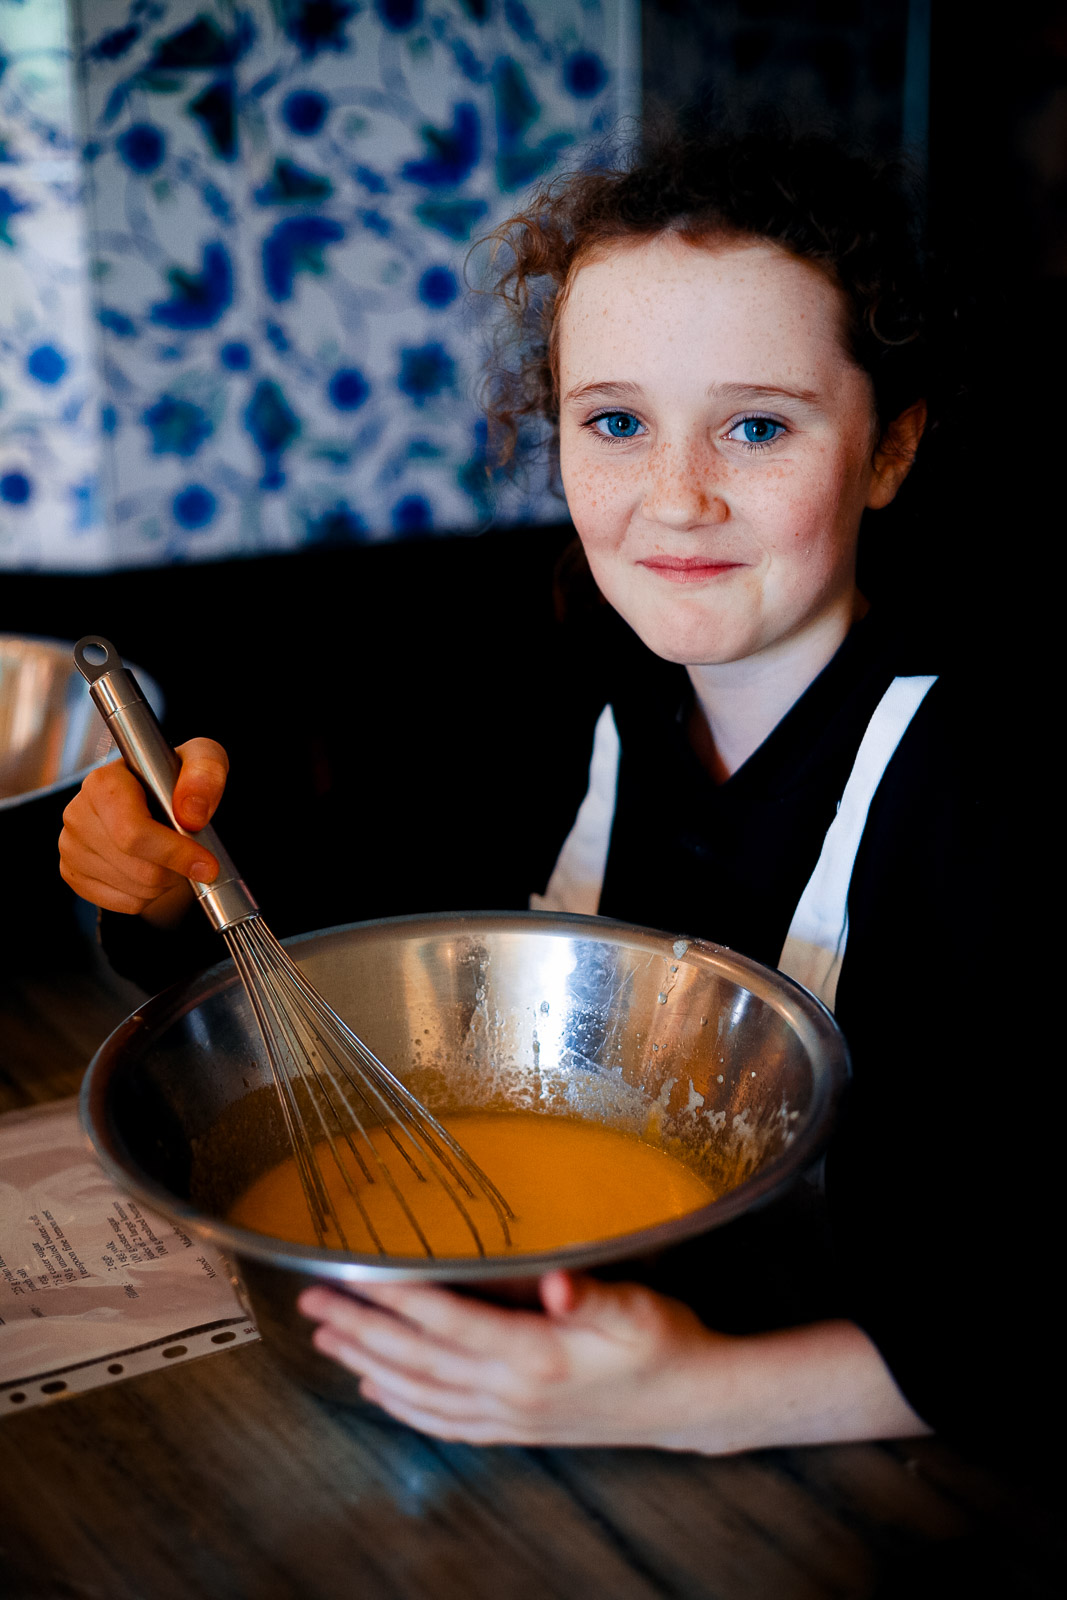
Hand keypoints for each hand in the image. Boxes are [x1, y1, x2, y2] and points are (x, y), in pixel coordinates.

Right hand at [59, 737, 228, 927]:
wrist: (154, 796)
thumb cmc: (177, 778)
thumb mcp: (203, 760)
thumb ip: (205, 774)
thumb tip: (191, 814)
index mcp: (103, 782)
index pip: (133, 833)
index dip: (175, 853)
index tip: (207, 864)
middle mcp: (78, 814)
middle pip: (139, 869)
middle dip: (175, 870)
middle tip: (191, 853)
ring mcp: (70, 846)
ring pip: (135, 890)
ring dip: (165, 882)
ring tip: (168, 854)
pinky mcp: (73, 873)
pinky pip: (124, 904)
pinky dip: (148, 895)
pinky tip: (150, 866)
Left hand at [298, 1271, 745, 1449]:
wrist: (691, 1402)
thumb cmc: (664, 1343)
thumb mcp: (636, 1306)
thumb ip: (589, 1293)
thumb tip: (555, 1282)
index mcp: (535, 1355)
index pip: (448, 1321)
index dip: (397, 1297)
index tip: (353, 1276)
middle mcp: (513, 1391)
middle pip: (418, 1359)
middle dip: (360, 1330)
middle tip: (314, 1304)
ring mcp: (511, 1416)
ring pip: (421, 1393)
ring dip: (369, 1365)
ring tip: (328, 1341)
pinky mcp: (517, 1429)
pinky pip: (445, 1423)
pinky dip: (405, 1408)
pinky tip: (381, 1393)